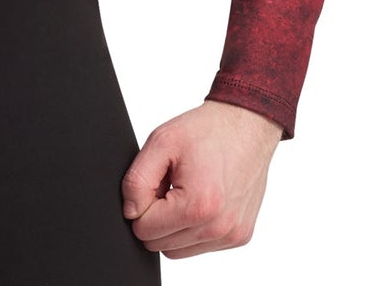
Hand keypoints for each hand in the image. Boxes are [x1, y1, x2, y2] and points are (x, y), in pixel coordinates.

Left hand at [121, 100, 281, 258]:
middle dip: (155, 216)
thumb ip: (137, 180)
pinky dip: (192, 228)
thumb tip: (130, 212)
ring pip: (178, 251)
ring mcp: (231, 235)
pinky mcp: (239, 236)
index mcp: (198, 206)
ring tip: (183, 192)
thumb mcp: (161, 142)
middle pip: (160, 244)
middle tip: (167, 185)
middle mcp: (219, 227)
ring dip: (173, 226)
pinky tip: (199, 199)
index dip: (140, 204)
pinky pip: (200, 246)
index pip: (145, 230)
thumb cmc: (207, 131)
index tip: (155, 182)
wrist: (246, 126)